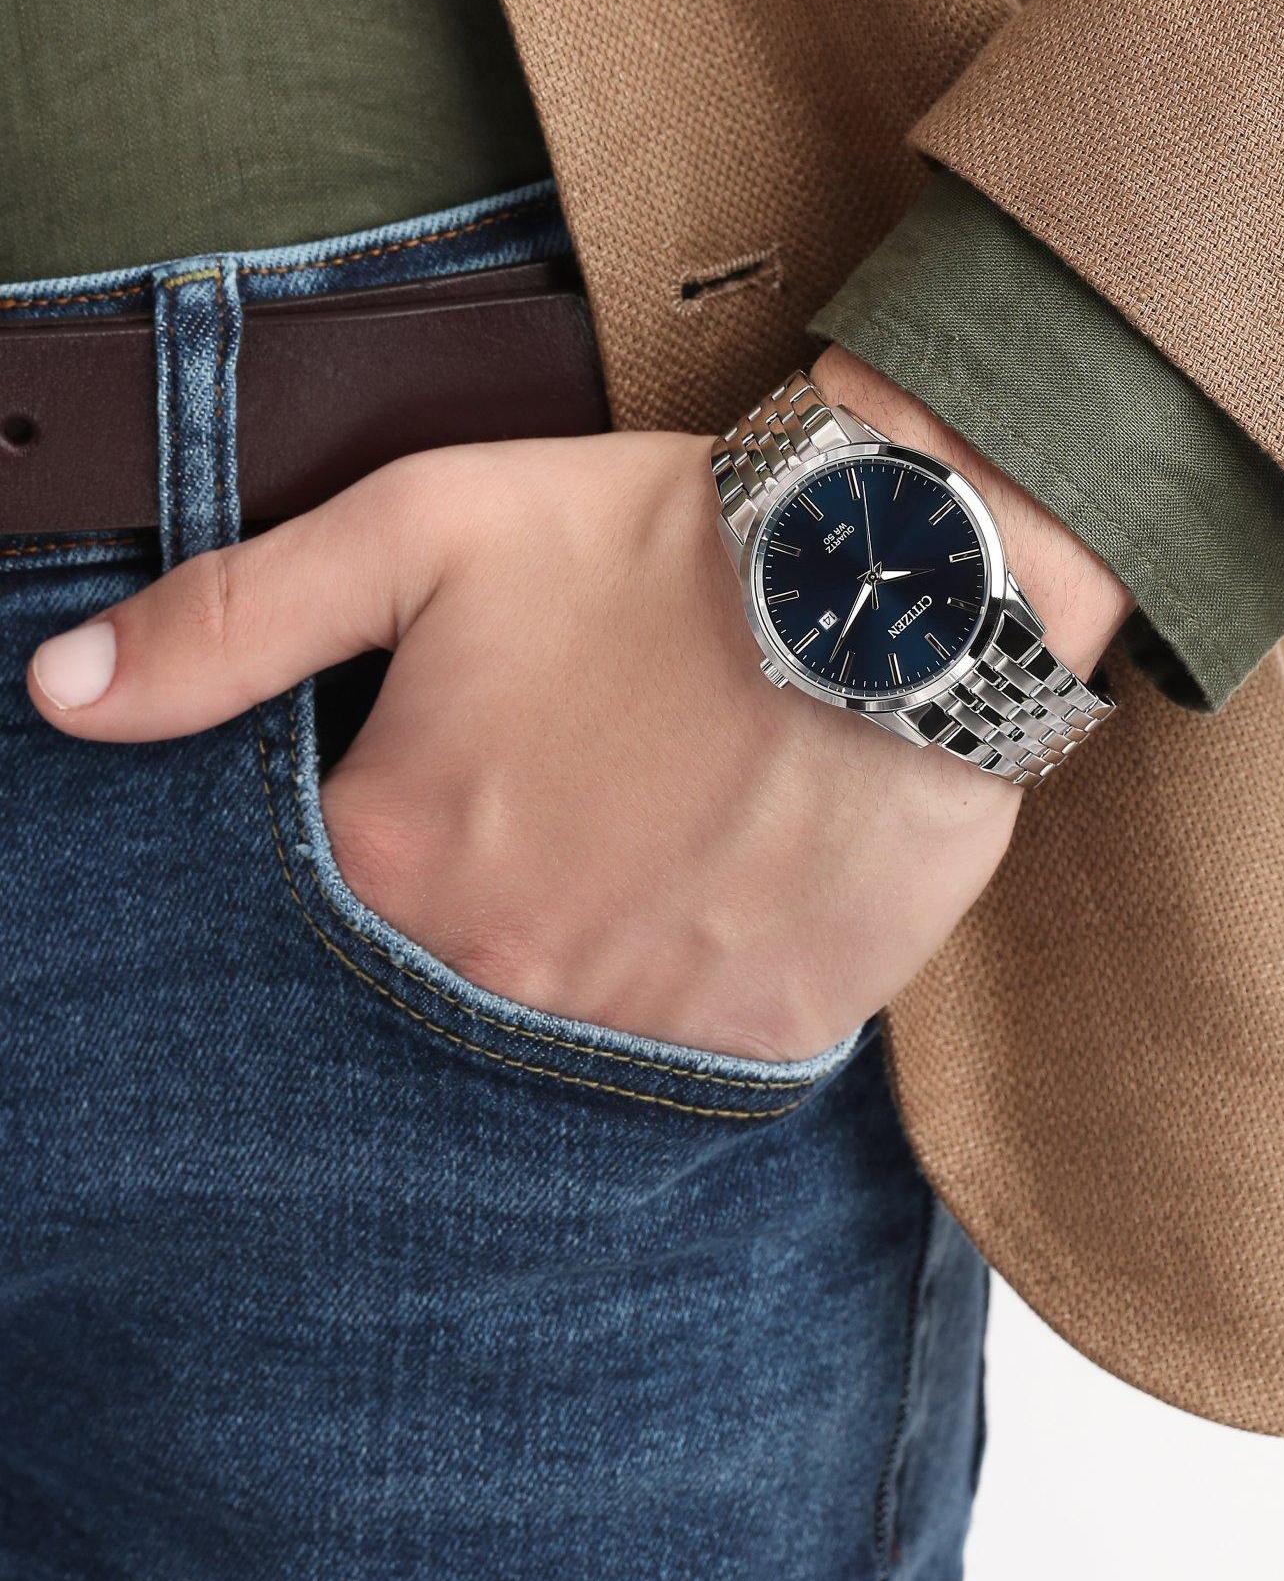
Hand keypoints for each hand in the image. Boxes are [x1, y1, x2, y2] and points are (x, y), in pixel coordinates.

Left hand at [27, 361, 1127, 1064]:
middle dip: (475, 901)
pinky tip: (708, 892)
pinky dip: (681, 981)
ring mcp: (634, 1027)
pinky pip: (684, 1049)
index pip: (299, 911)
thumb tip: (62, 695)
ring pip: (557, 1022)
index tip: (439, 790)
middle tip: (553, 815)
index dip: (367, 840)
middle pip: (430, 981)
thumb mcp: (426, 531)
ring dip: (578, 946)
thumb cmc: (659, 548)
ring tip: (636, 844)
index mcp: (398, 860)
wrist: (902, 584)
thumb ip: (231, 618)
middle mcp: (498, 976)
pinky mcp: (757, 1042)